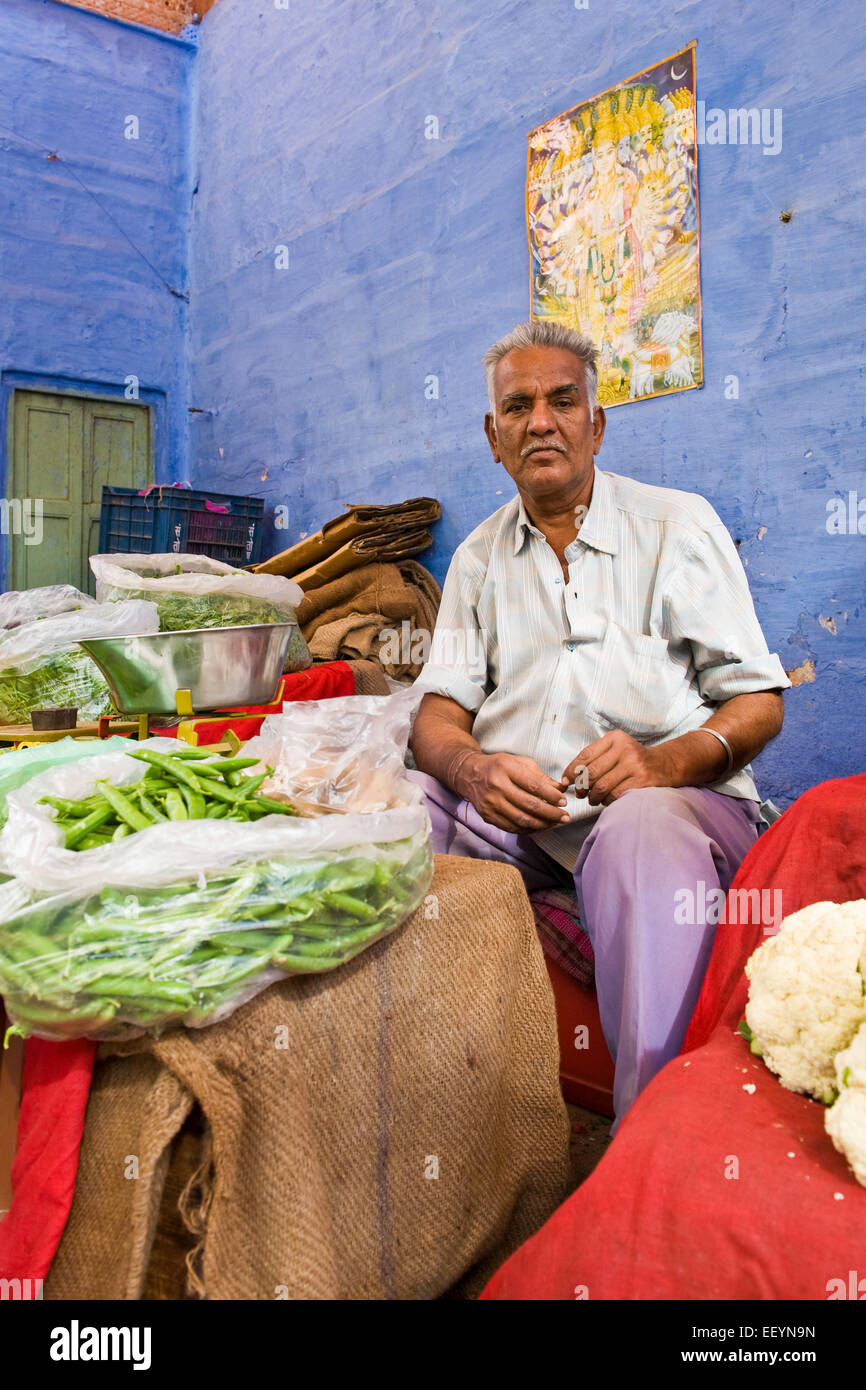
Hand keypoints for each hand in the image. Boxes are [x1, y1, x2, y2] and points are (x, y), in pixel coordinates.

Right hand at [456, 751, 571, 832]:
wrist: (469, 774)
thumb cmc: (498, 766)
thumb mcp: (519, 762)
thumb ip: (541, 775)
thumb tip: (561, 788)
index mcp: (506, 768)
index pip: (534, 785)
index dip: (551, 796)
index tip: (563, 801)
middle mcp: (496, 786)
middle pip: (529, 805)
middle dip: (551, 813)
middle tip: (565, 817)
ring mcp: (490, 803)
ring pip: (521, 819)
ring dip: (542, 824)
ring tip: (555, 823)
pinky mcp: (487, 816)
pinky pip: (512, 827)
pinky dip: (528, 829)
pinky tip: (539, 826)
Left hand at [560, 730, 673, 806]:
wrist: (665, 764)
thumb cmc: (633, 759)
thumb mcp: (616, 748)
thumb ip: (595, 757)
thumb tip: (569, 777)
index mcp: (615, 738)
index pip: (585, 755)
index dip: (571, 771)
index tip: (565, 782)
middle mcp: (625, 749)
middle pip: (591, 773)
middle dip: (581, 787)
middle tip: (580, 794)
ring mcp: (634, 766)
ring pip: (602, 787)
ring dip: (593, 797)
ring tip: (594, 798)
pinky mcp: (641, 782)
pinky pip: (615, 796)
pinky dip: (607, 801)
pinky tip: (608, 800)